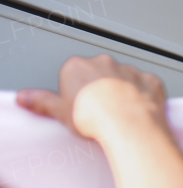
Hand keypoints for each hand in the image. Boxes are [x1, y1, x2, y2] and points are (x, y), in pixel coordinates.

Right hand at [17, 54, 166, 141]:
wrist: (129, 124)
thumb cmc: (95, 117)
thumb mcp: (60, 111)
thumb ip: (42, 101)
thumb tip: (26, 98)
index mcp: (78, 66)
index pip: (73, 75)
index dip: (77, 92)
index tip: (80, 105)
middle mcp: (104, 63)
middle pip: (100, 73)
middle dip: (100, 88)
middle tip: (100, 110)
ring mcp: (129, 70)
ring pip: (125, 78)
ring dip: (124, 90)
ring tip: (121, 112)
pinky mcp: (150, 80)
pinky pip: (147, 85)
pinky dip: (146, 95)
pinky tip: (141, 110)